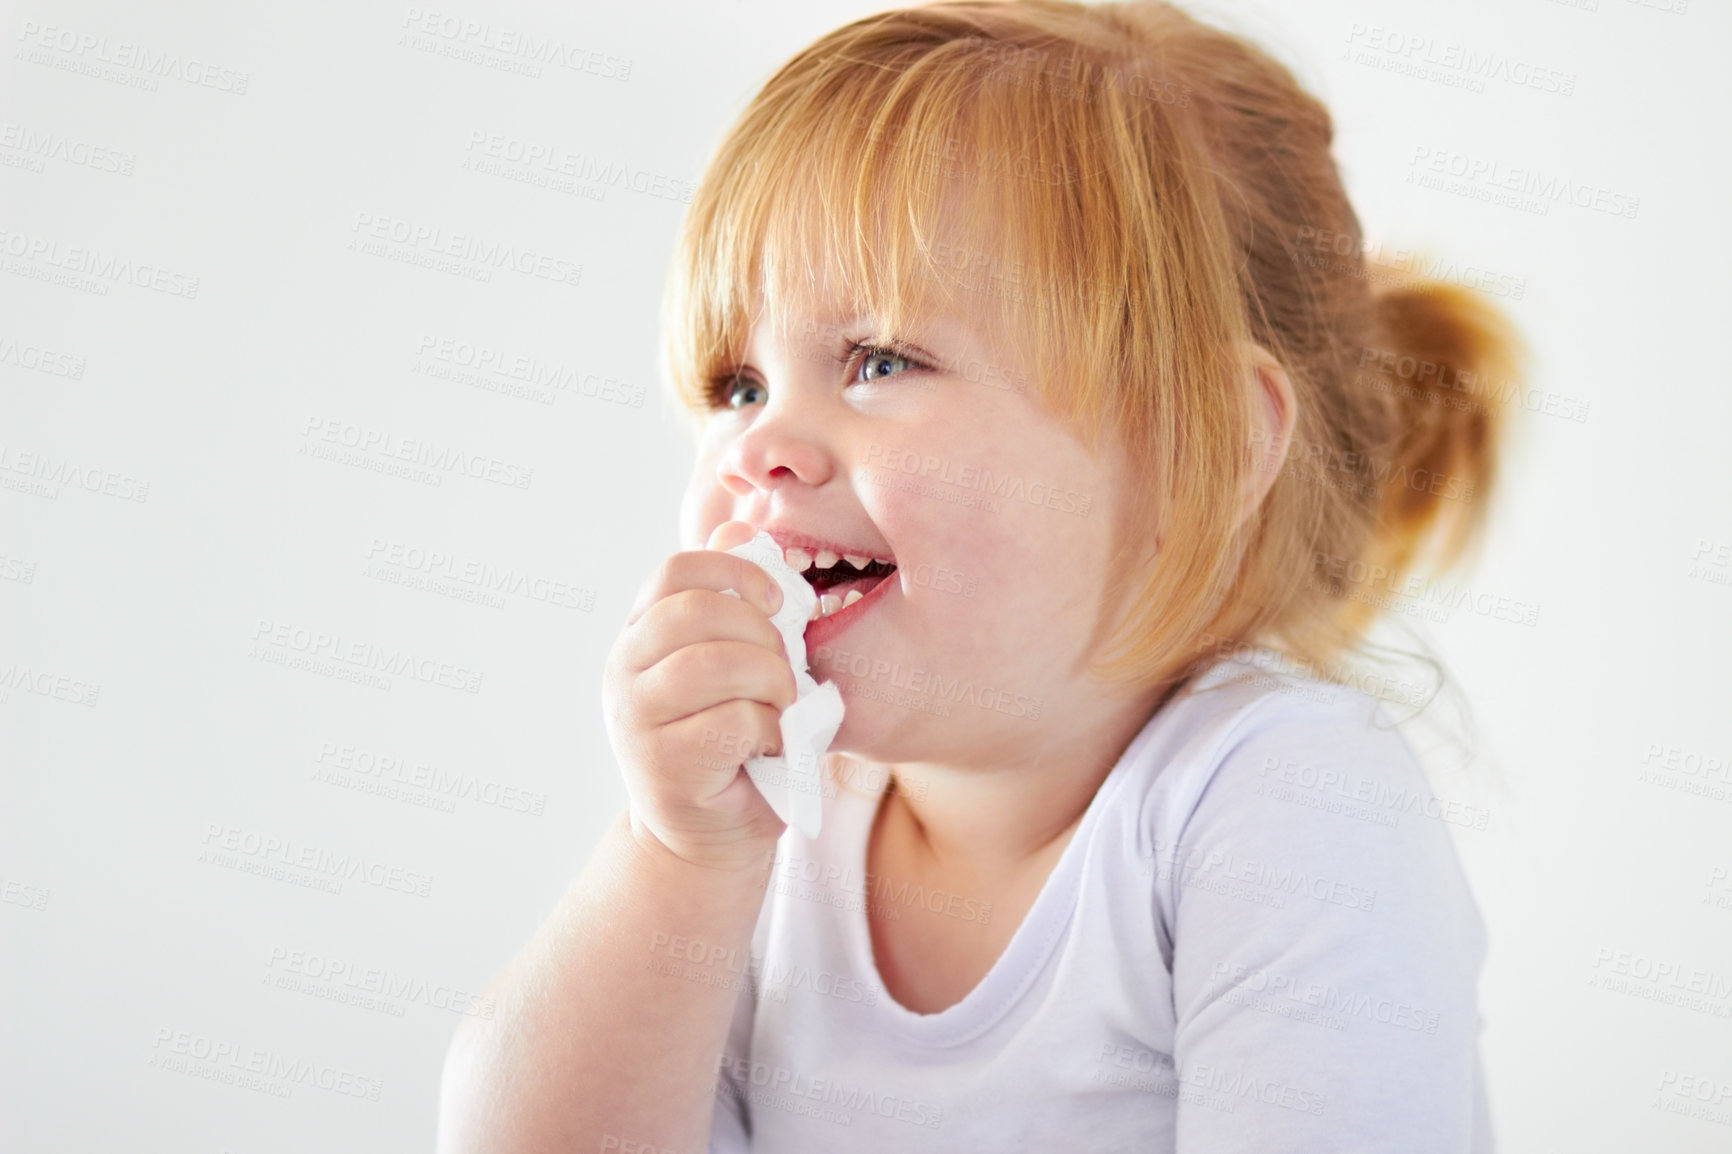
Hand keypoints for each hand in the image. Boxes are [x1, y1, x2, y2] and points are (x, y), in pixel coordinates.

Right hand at [602, 521, 796, 871]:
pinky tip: (770, 746)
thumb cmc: (729, 741)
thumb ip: (733, 602)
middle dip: (762, 635)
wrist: (705, 836)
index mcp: (640, 634)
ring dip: (770, 682)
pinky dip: (770, 730)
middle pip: (697, 612)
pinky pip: (733, 721)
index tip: (777, 603)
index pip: (675, 571)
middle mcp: (623, 669)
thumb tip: (740, 528)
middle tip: (784, 671)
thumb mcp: (733, 664)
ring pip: (716, 664)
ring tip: (780, 707)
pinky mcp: (663, 764)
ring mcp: (635, 718)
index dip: (735, 575)